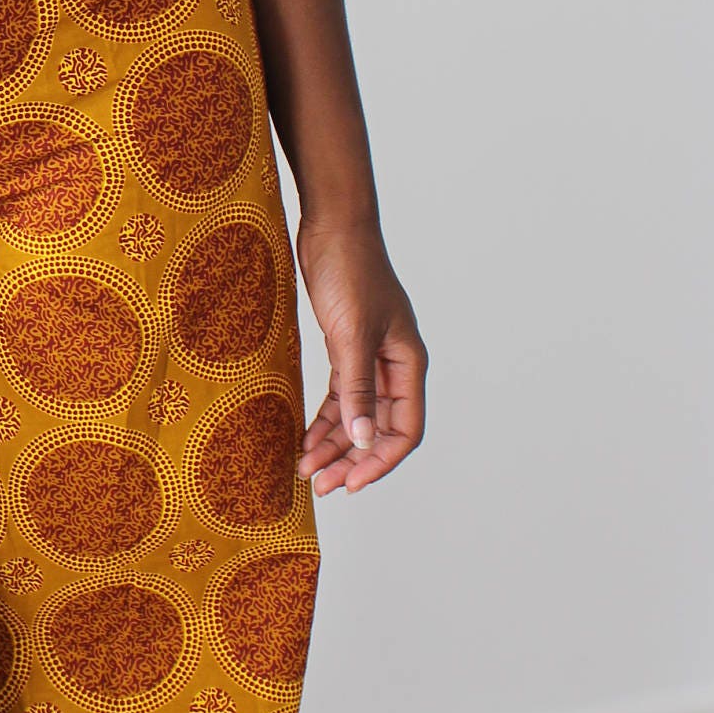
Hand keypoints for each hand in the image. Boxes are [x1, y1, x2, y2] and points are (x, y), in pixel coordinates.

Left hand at [293, 215, 426, 497]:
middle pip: (379, 428)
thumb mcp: (352, 335)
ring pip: (356, 415)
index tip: (350, 484)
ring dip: (334, 444)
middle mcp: (394, 365)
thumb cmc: (350, 271)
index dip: (380, 461)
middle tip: (320, 486)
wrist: (332, 225)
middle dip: (351, 460)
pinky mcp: (345, 347)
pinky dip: (323, 419)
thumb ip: (357, 389)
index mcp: (408, 363)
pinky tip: (304, 440)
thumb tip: (363, 439)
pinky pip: (339, 396)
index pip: (406, 429)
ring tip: (306, 470)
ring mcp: (369, 357)